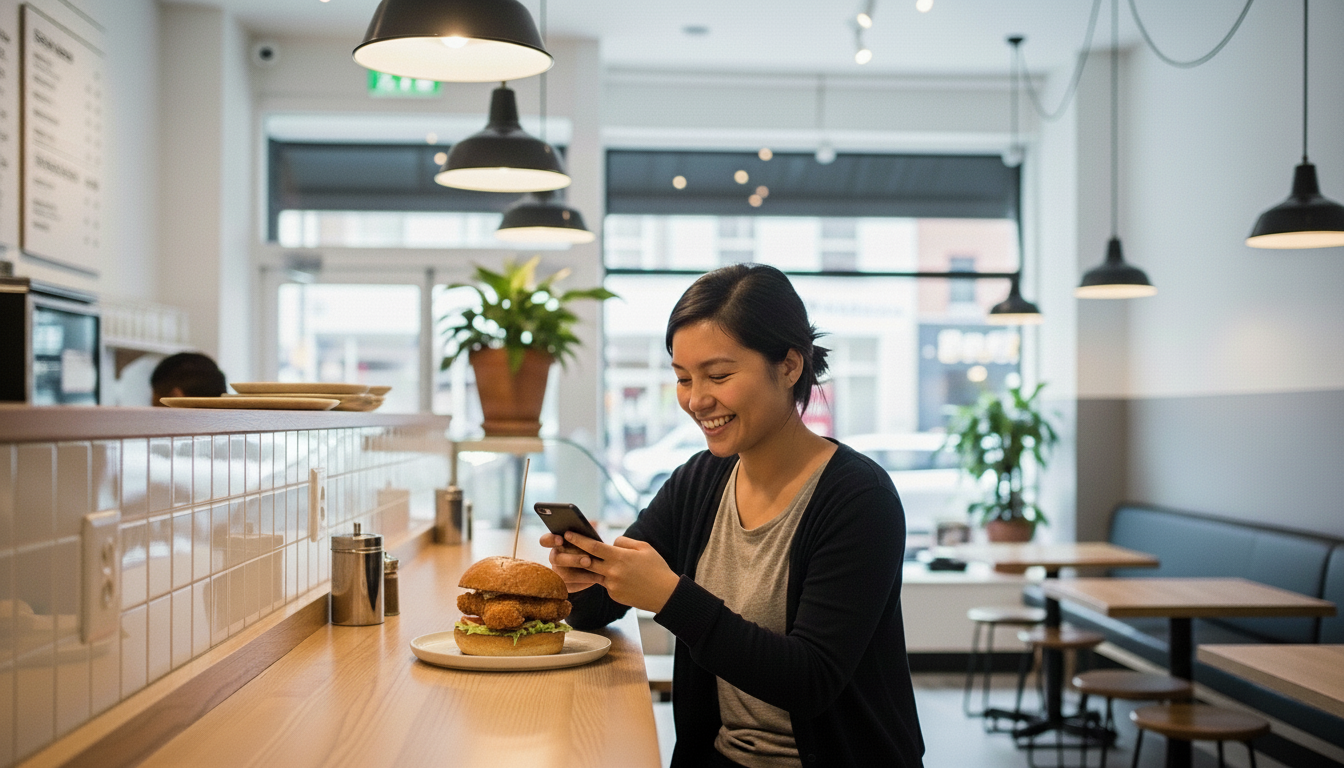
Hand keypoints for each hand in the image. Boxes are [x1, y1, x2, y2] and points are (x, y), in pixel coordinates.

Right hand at [541, 533, 600, 593]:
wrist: (597, 565)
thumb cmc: (591, 547)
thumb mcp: (590, 538)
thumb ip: (589, 531)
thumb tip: (593, 523)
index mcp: (556, 543)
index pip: (545, 540)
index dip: (550, 540)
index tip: (560, 539)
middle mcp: (555, 557)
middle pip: (556, 559)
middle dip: (572, 559)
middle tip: (588, 560)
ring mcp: (558, 572)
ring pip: (565, 575)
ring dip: (581, 573)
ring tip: (597, 572)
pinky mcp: (565, 585)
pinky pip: (572, 586)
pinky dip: (586, 582)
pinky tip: (597, 579)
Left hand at [559, 531, 679, 613]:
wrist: (665, 594)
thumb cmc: (656, 567)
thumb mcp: (644, 547)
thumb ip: (624, 542)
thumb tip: (611, 543)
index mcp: (619, 557)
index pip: (593, 547)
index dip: (579, 540)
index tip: (567, 533)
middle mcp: (612, 572)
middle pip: (587, 561)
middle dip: (574, 553)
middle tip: (562, 545)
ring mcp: (612, 585)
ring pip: (595, 573)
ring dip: (589, 567)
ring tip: (586, 560)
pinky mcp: (614, 595)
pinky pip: (606, 583)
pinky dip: (609, 578)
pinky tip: (623, 578)